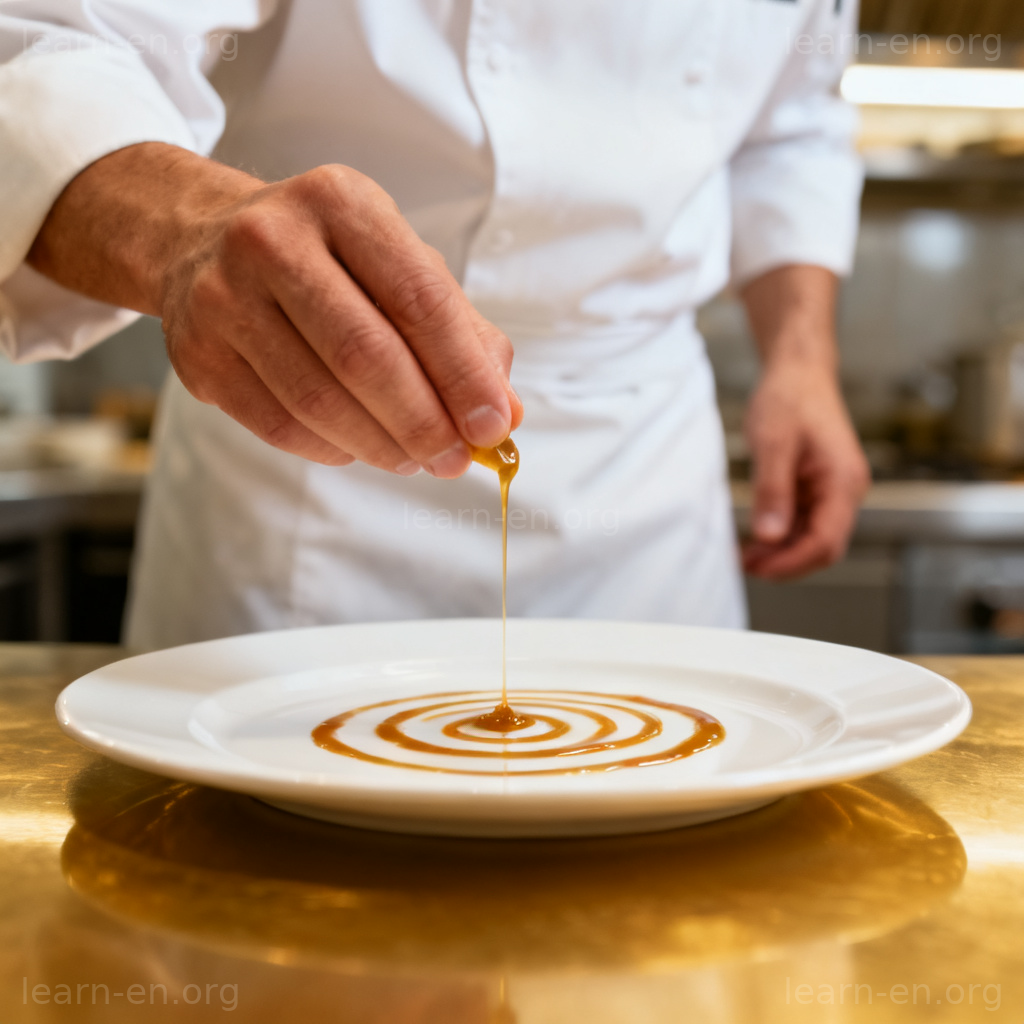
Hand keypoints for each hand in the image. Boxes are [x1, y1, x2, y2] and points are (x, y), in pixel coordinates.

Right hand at [29, 144, 522, 474]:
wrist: (200, 242)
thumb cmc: (326, 260)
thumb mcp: (398, 264)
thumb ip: (462, 334)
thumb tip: (505, 415)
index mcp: (341, 202)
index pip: (418, 298)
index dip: (462, 372)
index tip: (493, 426)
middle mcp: (272, 240)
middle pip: (364, 355)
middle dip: (423, 421)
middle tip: (455, 459)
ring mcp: (223, 298)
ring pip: (318, 400)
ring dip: (381, 445)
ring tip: (415, 460)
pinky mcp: (198, 356)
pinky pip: (280, 426)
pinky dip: (333, 449)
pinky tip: (361, 446)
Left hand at [742, 361, 869, 578]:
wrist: (797, 372)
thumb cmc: (790, 397)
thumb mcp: (774, 442)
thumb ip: (773, 490)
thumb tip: (769, 535)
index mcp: (844, 481)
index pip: (826, 540)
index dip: (792, 562)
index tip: (758, 569)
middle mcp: (845, 491)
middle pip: (822, 547)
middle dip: (785, 562)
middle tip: (743, 566)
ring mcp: (832, 492)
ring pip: (810, 539)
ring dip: (779, 552)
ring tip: (742, 556)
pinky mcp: (816, 490)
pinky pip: (801, 524)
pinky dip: (779, 536)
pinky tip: (753, 540)